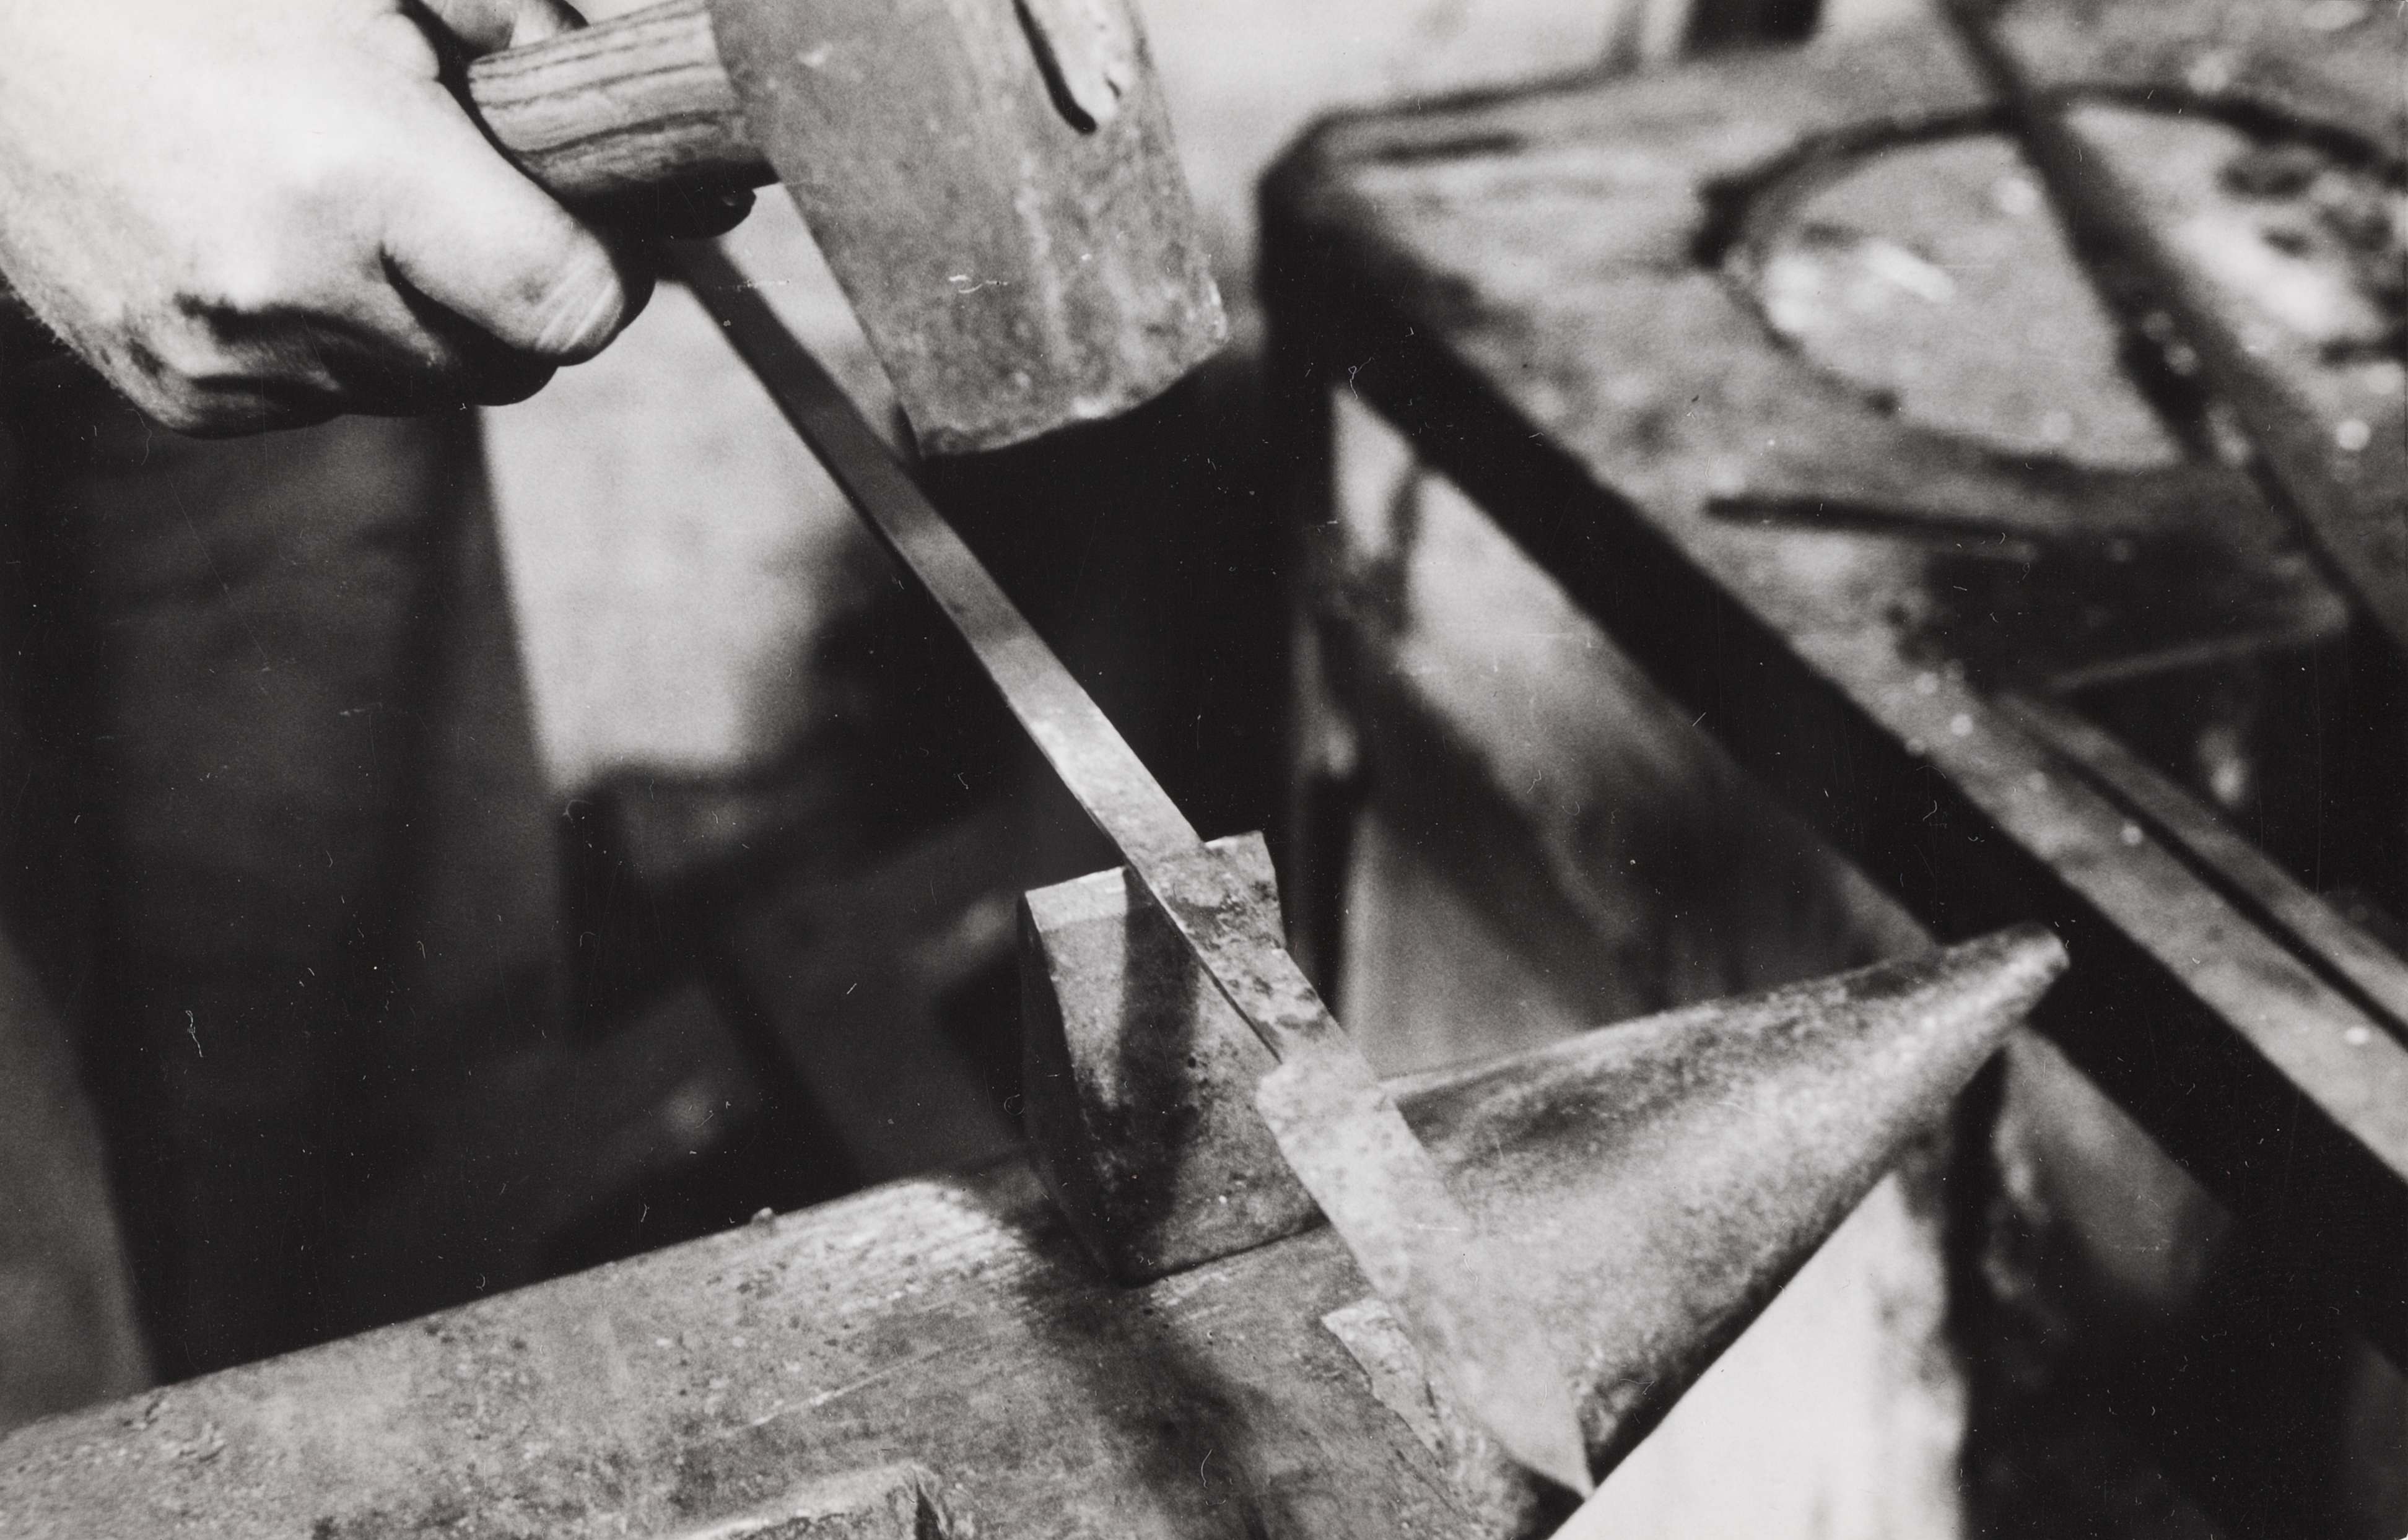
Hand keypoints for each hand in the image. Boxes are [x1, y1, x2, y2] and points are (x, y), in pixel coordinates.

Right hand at [0, 0, 651, 432]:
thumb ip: (531, 42)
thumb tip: (658, 154)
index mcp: (354, 178)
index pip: (574, 310)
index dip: (609, 272)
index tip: (596, 225)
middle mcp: (290, 291)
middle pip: (512, 364)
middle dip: (520, 295)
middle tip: (472, 202)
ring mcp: (227, 359)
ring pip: (424, 389)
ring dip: (428, 319)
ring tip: (352, 206)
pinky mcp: (183, 395)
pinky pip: (330, 397)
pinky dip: (337, 339)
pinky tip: (278, 242)